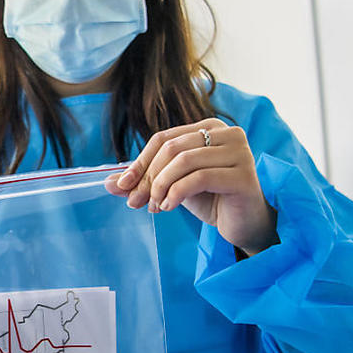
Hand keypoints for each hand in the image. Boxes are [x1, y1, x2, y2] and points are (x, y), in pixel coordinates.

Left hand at [106, 118, 278, 255]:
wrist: (244, 225)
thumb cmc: (211, 200)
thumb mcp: (173, 186)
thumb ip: (144, 181)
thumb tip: (107, 183)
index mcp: (210, 127)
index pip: (164, 139)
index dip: (140, 162)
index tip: (122, 186)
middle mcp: (228, 133)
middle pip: (172, 148)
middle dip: (148, 177)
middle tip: (136, 202)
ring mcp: (239, 152)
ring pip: (183, 161)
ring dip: (161, 187)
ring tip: (156, 207)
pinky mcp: (244, 175)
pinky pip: (199, 178)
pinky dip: (176, 193)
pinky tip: (169, 207)